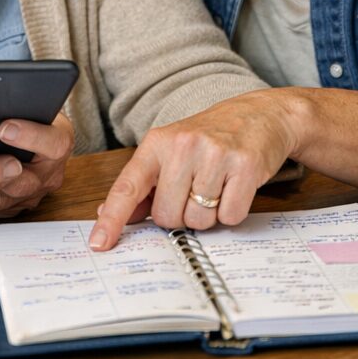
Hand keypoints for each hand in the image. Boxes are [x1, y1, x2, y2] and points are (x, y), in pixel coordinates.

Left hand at [0, 111, 73, 217]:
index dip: (30, 137)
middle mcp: (52, 172)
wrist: (30, 133)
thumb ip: (17, 106)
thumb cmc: (26, 114)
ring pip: (8, 197)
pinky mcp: (18, 206)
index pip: (54, 144)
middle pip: (27, 180)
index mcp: (60, 141)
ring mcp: (36, 192)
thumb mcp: (29, 103)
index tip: (4, 128)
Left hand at [88, 90, 301, 250]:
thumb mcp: (170, 152)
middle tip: (194, 191)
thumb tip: (109, 214)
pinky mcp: (245, 166)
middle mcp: (183, 146)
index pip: (128, 186)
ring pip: (199, 220)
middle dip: (180, 215)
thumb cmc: (209, 138)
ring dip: (208, 215)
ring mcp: (215, 155)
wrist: (258, 115)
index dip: (113, 218)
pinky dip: (232, 211)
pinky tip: (234, 187)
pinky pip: (230, 217)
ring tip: (216, 186)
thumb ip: (142, 186)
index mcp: (157, 143)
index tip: (99, 243)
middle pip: (167, 215)